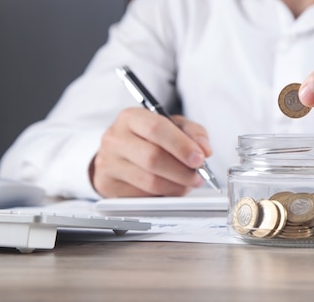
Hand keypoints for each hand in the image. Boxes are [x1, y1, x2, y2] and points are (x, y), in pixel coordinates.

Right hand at [89, 108, 211, 196]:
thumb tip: (204, 150)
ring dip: (176, 186)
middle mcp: (115, 139)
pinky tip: (169, 188)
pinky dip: (162, 195)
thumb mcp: (173, 126)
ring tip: (187, 184)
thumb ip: (193, 133)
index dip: (181, 146)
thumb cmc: (149, 138)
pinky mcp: (108, 186)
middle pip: (153, 158)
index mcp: (131, 118)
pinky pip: (142, 196)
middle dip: (182, 171)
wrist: (118, 153)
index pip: (157, 129)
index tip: (199, 158)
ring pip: (149, 181)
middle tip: (198, 176)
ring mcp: (108, 163)